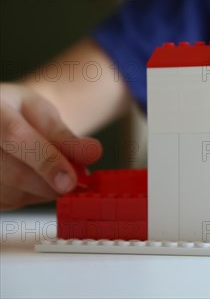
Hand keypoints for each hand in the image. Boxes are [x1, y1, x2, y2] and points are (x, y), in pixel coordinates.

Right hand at [0, 83, 101, 209]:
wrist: (0, 119)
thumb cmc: (19, 113)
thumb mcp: (44, 113)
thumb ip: (65, 135)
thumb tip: (93, 154)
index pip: (16, 136)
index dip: (47, 161)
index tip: (71, 180)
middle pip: (14, 173)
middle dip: (52, 181)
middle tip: (75, 178)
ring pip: (13, 194)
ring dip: (45, 189)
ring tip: (54, 170)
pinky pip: (10, 202)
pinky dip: (32, 195)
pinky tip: (36, 178)